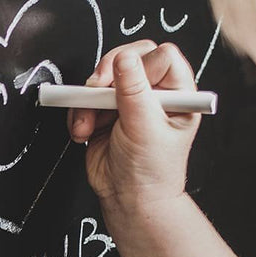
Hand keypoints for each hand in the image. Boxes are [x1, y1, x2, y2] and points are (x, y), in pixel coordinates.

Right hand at [67, 41, 202, 209]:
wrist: (129, 200)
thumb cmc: (151, 172)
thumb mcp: (145, 127)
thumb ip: (134, 91)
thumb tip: (124, 58)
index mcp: (177, 93)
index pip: (160, 56)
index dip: (140, 65)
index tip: (126, 85)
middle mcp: (153, 94)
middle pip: (127, 59)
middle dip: (107, 76)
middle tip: (98, 91)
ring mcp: (127, 102)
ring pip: (101, 79)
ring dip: (87, 101)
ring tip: (88, 124)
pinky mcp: (104, 113)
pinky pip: (84, 99)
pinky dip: (78, 113)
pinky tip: (83, 132)